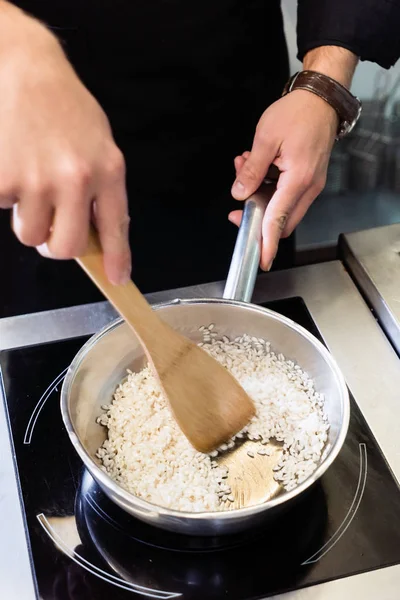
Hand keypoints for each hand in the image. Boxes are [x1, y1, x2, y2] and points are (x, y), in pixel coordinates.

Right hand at [0, 3, 129, 283]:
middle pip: (66, 248)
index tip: (116, 278)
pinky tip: (12, 164)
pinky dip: (5, 194)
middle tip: (50, 227)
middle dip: (55, 245)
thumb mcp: (99, 144)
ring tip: (29, 181)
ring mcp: (37, 179)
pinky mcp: (2, 178)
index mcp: (108, 170)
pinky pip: (3, 208)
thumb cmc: (66, 109)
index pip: (116, 228)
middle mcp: (76, 178)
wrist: (27, 68)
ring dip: (28, 218)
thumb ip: (101, 189)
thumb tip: (97, 235)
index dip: (116, 259)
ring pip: (30, 234)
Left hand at [229, 90, 336, 269]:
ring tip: (245, 165)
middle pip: (280, 220)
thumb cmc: (297, 113)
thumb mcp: (265, 139)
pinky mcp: (308, 179)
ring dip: (260, 194)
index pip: (278, 220)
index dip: (267, 242)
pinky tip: (258, 165)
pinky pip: (285, 194)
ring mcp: (310, 184)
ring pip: (280, 206)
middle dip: (256, 212)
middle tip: (239, 193)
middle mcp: (308, 187)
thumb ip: (251, 170)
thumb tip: (239, 194)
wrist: (320, 99)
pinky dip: (268, 186)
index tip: (261, 260)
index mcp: (298, 179)